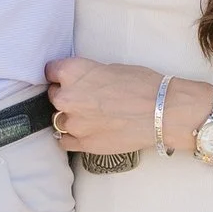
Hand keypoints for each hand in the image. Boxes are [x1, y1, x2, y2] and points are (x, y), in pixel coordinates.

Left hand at [44, 53, 171, 154]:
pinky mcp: (82, 144)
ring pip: (58, 119)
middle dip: (67, 96)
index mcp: (71, 71)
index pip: (50, 71)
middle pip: (53, 96)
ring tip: (91, 116)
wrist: (162, 111)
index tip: (68, 79)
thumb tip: (81, 83)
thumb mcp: (109, 68)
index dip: (61, 75)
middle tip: (86, 98)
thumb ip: (87, 76)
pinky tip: (88, 131)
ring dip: (70, 117)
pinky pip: (64, 140)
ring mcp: (72, 123)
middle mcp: (66, 96)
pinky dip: (73, 137)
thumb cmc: (143, 85)